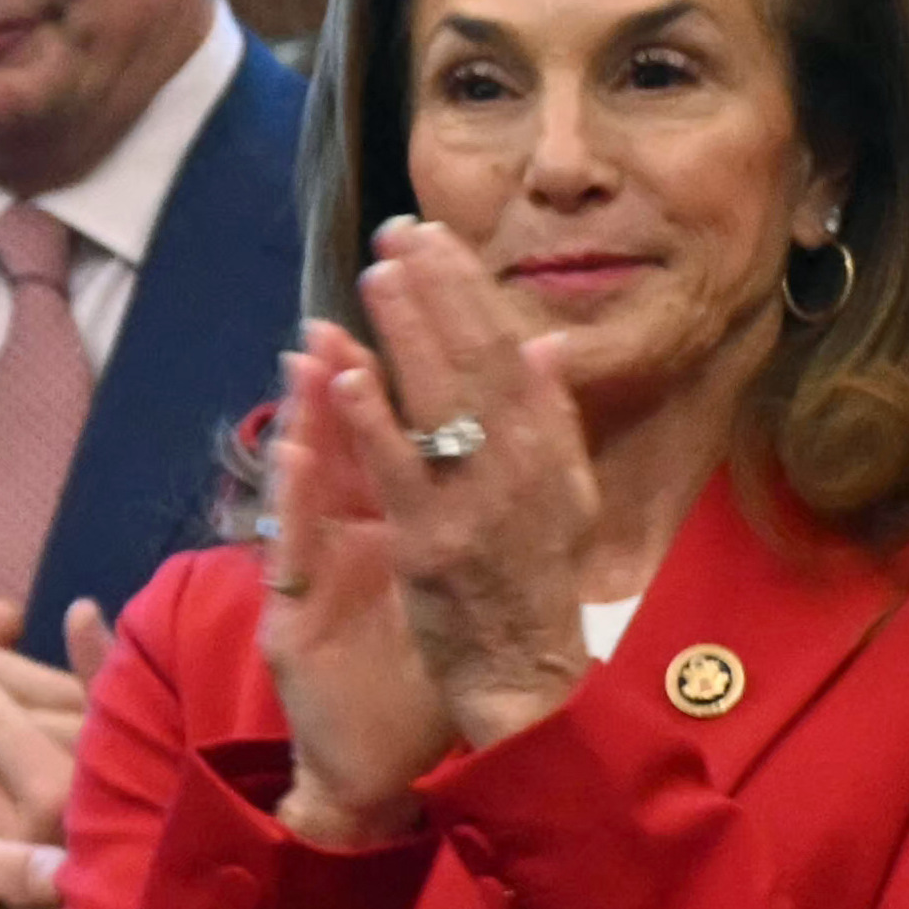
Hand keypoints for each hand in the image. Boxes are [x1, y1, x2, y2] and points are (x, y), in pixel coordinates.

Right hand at [260, 327, 455, 848]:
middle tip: (345, 297)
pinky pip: (291, 549)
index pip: (390, 432)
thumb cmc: (414, 670)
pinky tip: (297, 450)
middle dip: (343, 366)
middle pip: (341, 441)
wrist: (372, 763)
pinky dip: (295, 497)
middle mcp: (339, 544)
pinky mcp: (287, 620)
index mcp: (381, 526)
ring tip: (309, 352)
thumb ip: (464, 506)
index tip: (410, 295)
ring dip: (307, 415)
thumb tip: (516, 413)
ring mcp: (310, 580)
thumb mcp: (446, 577)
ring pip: (306, 485)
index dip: (397, 364)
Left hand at [339, 220, 606, 752]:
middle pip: (475, 361)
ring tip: (375, 277)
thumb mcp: (563, 496)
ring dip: (409, 335)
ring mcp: (477, 504)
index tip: (435, 238)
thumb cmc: (533, 583)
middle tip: (397, 232)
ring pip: (441, 404)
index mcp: (547, 449)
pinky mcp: (432, 545)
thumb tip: (548, 342)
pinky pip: (399, 472)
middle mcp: (521, 468)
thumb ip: (551, 419)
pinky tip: (346, 374)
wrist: (525, 676)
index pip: (505, 348)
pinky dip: (374, 421)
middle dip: (437, 292)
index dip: (469, 289)